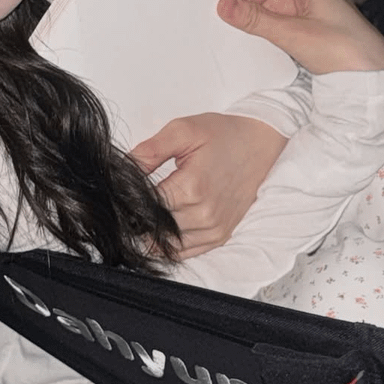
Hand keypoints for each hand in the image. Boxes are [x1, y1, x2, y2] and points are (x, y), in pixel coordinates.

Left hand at [131, 112, 286, 257]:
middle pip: (153, 227)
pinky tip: (161, 230)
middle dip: (138, 216)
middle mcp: (203, 214)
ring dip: (152, 232)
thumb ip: (149, 152)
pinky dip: (169, 244)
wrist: (261, 143)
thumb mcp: (182, 131)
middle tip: (131, 202)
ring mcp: (214, 229)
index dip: (128, 201)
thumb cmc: (224, 135)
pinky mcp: (220, 236)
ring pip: (166, 243)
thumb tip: (122, 170)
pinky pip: (185, 252)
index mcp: (191, 188)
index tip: (122, 192)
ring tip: (145, 214)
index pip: (143, 207)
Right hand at [217, 0, 383, 74]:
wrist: (374, 79)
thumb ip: (256, 20)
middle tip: (248, 28)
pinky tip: (284, 53)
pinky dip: (289, 37)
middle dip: (264, 10)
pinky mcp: (331, 37)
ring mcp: (329, 18)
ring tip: (265, 42)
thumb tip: (226, 5)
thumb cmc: (343, 50)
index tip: (246, 4)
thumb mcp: (291, 33)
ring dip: (276, 26)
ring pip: (292, 15)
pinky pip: (302, 30)